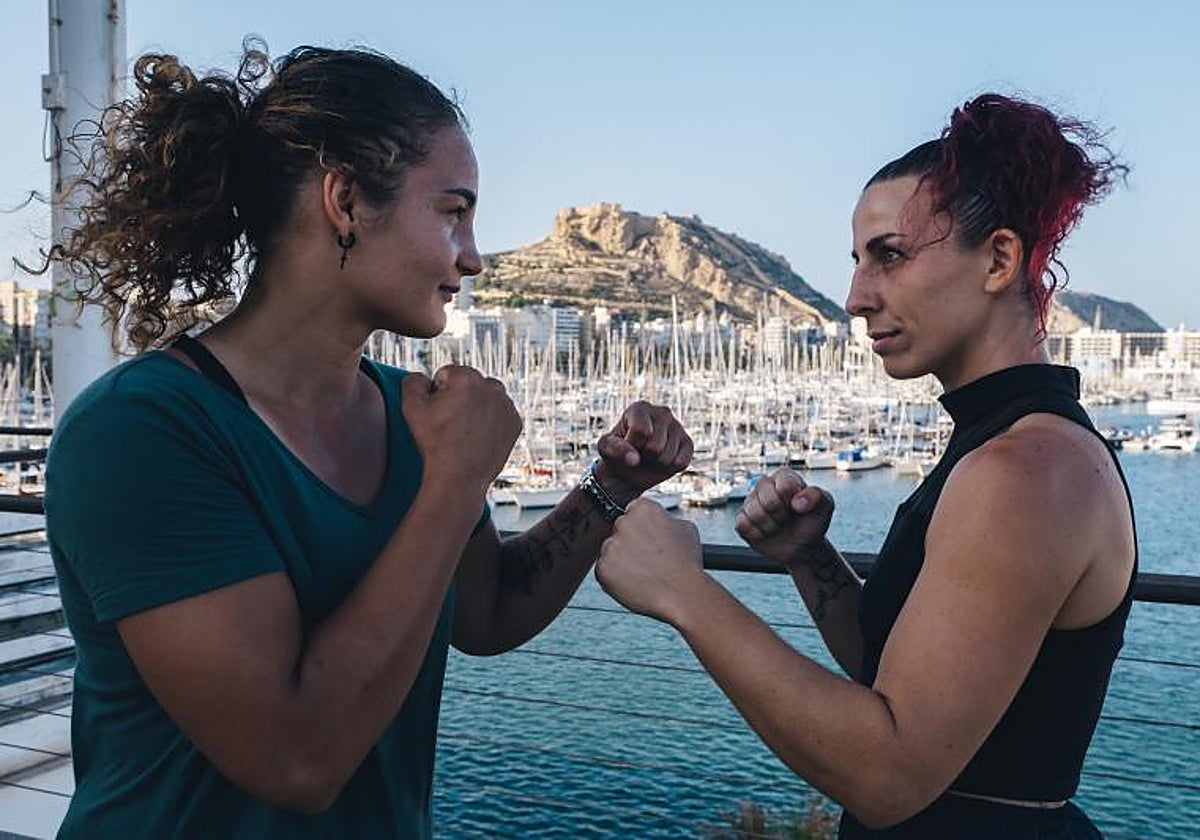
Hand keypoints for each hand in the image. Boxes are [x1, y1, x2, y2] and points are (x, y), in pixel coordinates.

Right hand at [402, 366, 521, 491]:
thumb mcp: (412, 408)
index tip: (439, 413)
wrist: (459, 476)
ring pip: (486, 398)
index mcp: (467, 378)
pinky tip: (478, 437)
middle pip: (469, 384)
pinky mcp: (515, 422)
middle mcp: (492, 387)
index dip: (438, 394)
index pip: (447, 375)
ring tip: (464, 431)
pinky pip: (499, 414)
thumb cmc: (435, 443)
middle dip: (460, 398)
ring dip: (477, 407)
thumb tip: (422, 375)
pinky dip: (491, 422)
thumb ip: (413, 381)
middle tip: (451, 424)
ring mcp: (507, 405)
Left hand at [595, 401, 692, 501]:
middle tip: (639, 452)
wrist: (628, 469)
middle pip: (655, 446)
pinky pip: (681, 462)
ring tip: (649, 456)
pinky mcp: (688, 442)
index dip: (631, 446)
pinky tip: (662, 460)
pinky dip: (669, 468)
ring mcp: (677, 426)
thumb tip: (634, 459)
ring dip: (655, 463)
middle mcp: (662, 412)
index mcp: (640, 407)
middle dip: (644, 456)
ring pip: (668, 457)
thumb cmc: (615, 453)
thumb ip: (615, 449)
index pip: (641, 431)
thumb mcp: (606, 450)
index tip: (627, 445)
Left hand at [595, 499, 705, 623]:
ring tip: (644, 574)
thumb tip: (662, 522)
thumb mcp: (686, 529)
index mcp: (643, 509)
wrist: (682, 594)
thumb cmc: (687, 563)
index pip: (634, 512)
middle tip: (647, 559)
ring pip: (611, 550)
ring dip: (621, 560)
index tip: (648, 539)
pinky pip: (604, 570)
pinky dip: (615, 578)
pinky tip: (634, 582)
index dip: (643, 528)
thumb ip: (668, 520)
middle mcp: (624, 523)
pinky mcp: (603, 568)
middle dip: (631, 543)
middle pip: (620, 530)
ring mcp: (611, 546)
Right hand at [735, 468, 834, 566]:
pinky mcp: (742, 519)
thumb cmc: (813, 521)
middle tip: (787, 518)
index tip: (800, 508)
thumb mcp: (825, 506)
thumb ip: (817, 495)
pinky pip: (743, 525)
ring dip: (770, 526)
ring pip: (754, 513)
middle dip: (782, 516)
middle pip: (768, 500)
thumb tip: (797, 502)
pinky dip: (758, 534)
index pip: (784, 485)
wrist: (802, 546)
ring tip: (778, 526)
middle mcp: (764, 485)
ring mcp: (750, 502)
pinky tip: (766, 532)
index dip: (794, 501)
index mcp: (784, 477)